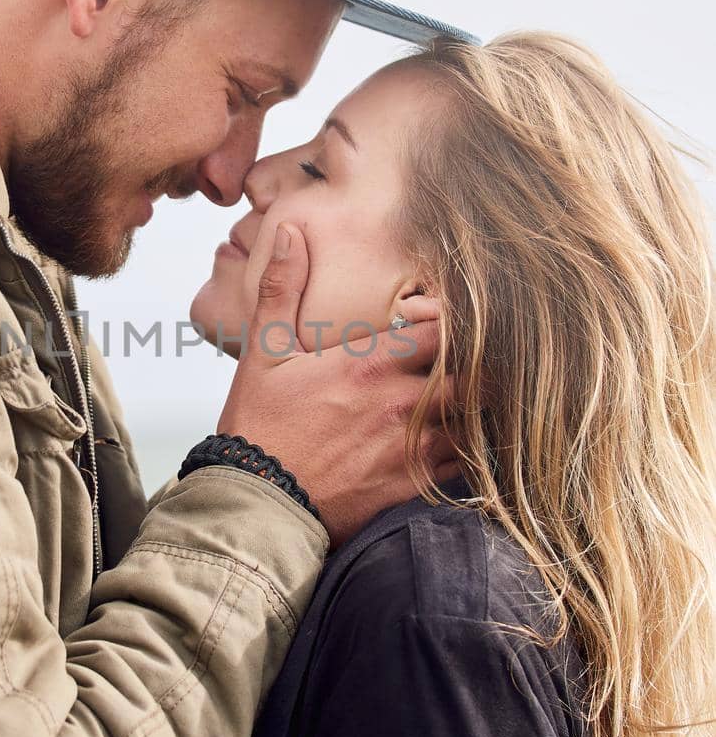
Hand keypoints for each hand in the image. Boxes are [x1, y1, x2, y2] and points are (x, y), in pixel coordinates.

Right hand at [216, 224, 458, 547]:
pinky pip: (466, 463)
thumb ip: (283, 288)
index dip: (457, 318)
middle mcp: (402, 402)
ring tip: (471, 395)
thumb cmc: (259, 426)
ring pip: (477, 417)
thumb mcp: (264, 352)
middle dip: (480, 361)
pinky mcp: (414, 486)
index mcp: (371, 362)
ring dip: (478, 404)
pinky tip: (459, 439)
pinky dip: (470, 448)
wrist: (257, 504)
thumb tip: (288, 232)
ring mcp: (413, 447)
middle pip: (477, 371)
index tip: (445, 320)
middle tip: (474, 356)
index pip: (448, 326)